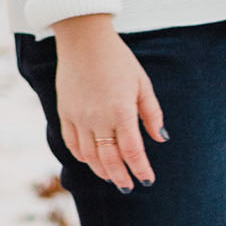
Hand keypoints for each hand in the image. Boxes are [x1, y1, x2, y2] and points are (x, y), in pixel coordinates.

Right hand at [51, 15, 164, 192]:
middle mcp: (98, 118)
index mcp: (121, 111)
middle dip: (121, 177)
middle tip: (129, 187)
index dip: (141, 169)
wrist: (83, 39)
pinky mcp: (65, 113)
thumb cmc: (117, 59)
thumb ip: (151, 113)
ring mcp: (78, 117)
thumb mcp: (141, 83)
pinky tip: (91, 161)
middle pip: (109, 159)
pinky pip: (72, 144)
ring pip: (89, 156)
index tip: (147, 180)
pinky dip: (82, 157)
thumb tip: (161, 139)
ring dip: (101, 170)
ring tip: (112, 177)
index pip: (132, 151)